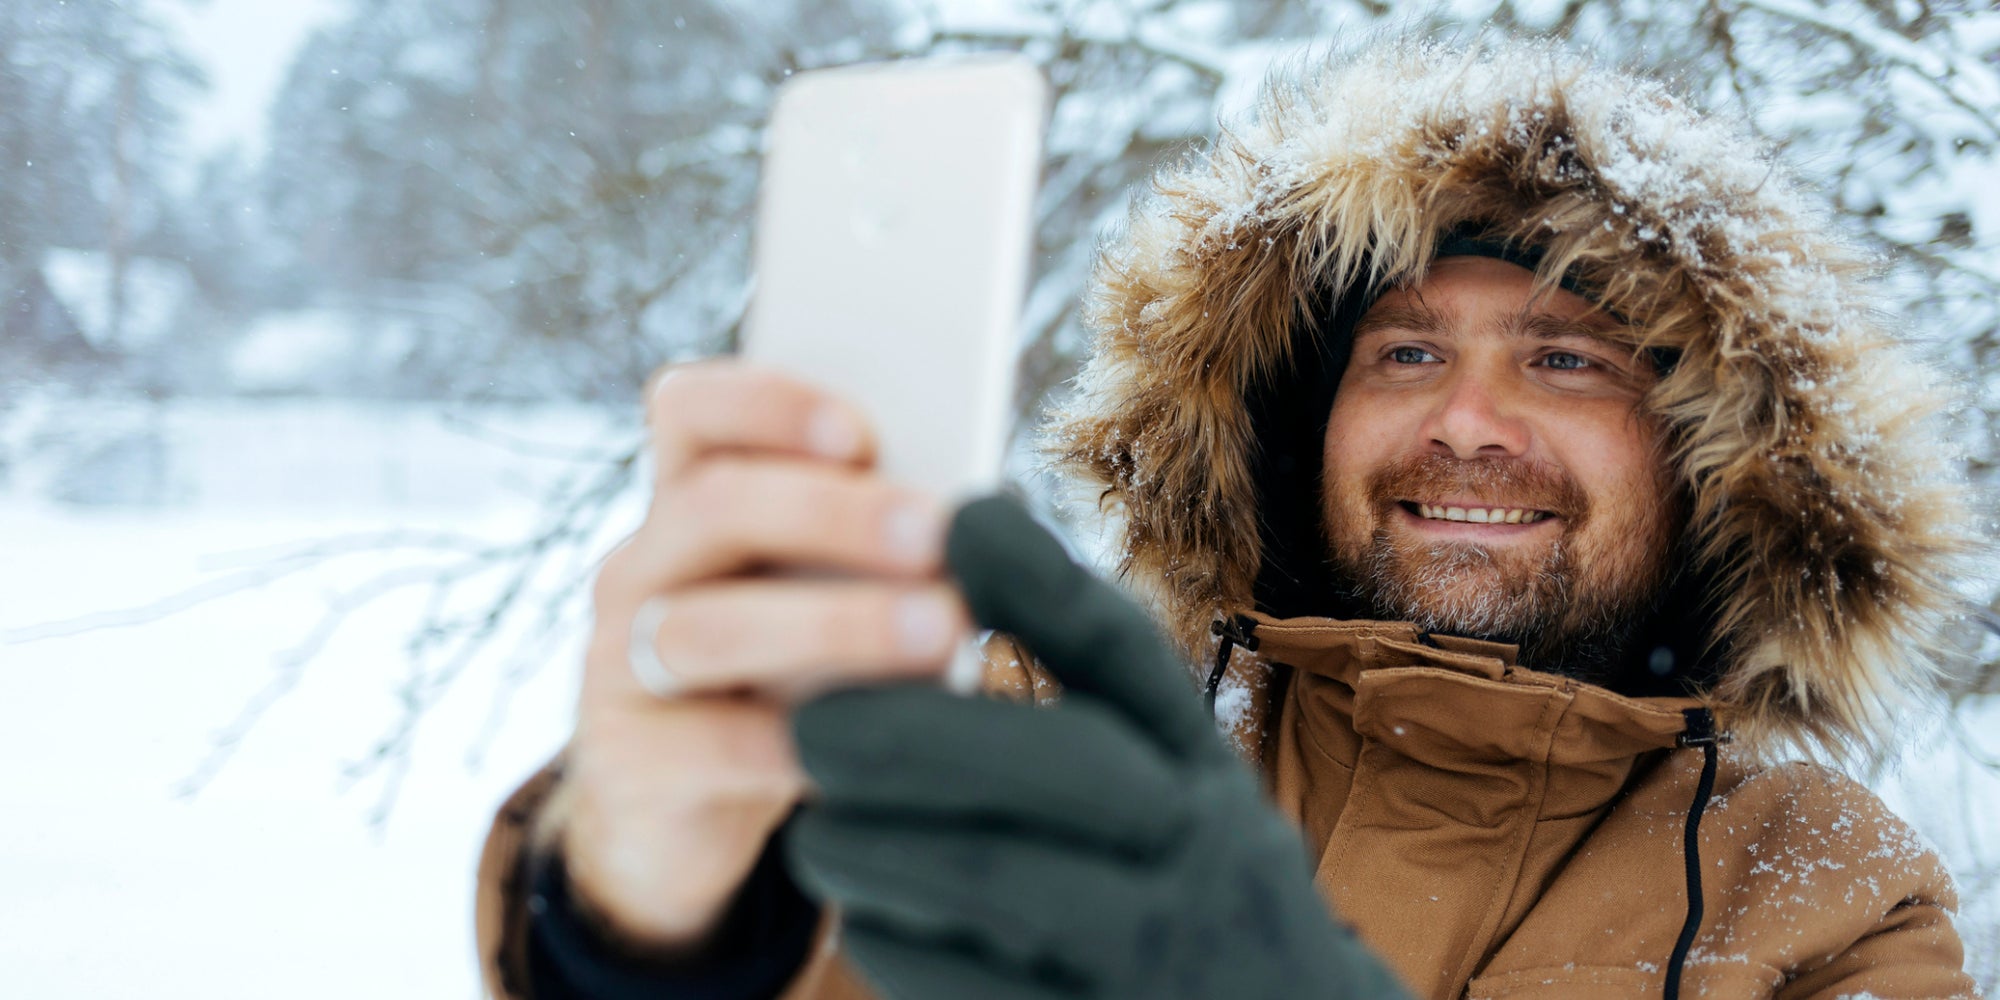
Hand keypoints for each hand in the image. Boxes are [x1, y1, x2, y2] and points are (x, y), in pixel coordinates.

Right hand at [560, 361, 970, 949]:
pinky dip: (808, 741)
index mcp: (690, 500)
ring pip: (710, 626)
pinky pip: (715, 745)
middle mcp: (642, 568)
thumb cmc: (799, 679)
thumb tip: (978, 527)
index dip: (766, 404)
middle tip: (938, 533)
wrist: (702, 818)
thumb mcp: (829, 599)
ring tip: (942, 631)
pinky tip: (883, 741)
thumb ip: (875, 551)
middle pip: (714, 506)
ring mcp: (620, 664)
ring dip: (837, 624)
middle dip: (833, 513)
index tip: (860, 432)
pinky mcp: (630, 763)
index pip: (691, 409)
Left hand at [785, 496, 1410, 998]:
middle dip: (921, 736)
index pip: (1131, 655)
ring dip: (882, 844)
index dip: (1043, 581)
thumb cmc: (1173, 870)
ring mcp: (1157, 952)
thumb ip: (1070, 651)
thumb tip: (968, 512)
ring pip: (1001, 879)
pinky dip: (898, 939)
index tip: (953, 521)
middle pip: (1065, 766)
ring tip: (817, 829)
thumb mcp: (1156, 766)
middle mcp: (1204, 849)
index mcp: (1201, 765)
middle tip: (810, 725)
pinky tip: (866, 913)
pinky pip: (969, 986)